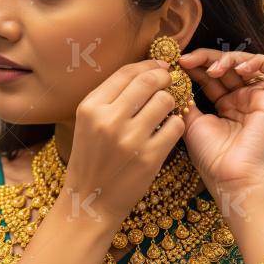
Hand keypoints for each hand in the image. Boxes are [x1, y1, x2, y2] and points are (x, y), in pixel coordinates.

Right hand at [62, 59, 185, 224]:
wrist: (91, 198)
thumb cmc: (91, 157)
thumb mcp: (88, 122)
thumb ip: (110, 98)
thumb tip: (146, 71)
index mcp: (90, 107)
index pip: (126, 72)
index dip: (148, 64)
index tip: (160, 66)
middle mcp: (108, 119)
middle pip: (149, 81)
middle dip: (164, 78)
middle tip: (169, 82)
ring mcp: (130, 138)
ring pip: (165, 101)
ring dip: (170, 102)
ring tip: (165, 110)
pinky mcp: (149, 157)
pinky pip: (175, 126)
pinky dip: (175, 124)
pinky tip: (167, 129)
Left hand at [178, 49, 263, 193]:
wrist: (230, 176)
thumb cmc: (210, 155)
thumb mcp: (191, 120)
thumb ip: (186, 98)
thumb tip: (174, 76)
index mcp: (223, 104)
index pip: (210, 74)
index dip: (195, 65)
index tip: (177, 63)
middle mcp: (241, 99)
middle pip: (227, 65)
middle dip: (206, 58)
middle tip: (187, 60)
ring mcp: (257, 98)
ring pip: (247, 62)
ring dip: (228, 58)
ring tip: (212, 69)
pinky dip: (256, 61)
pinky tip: (237, 69)